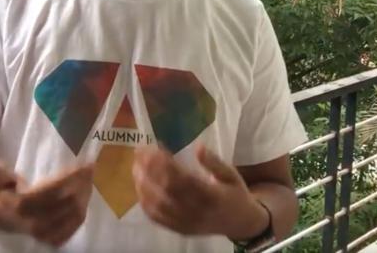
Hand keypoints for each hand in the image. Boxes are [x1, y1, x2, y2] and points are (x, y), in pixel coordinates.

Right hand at [0, 160, 93, 246]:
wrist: (7, 217)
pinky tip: (86, 195)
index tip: (86, 163)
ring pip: (75, 213)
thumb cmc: (10, 193)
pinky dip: (84, 208)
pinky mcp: (54, 240)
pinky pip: (76, 225)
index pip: (54, 189)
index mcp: (23, 205)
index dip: (72, 176)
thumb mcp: (1, 180)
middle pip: (68, 201)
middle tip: (90, 169)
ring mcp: (46, 234)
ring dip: (86, 194)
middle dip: (82, 183)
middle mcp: (35, 222)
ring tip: (90, 179)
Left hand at [132, 145, 268, 239]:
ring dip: (143, 184)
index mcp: (212, 196)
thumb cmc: (235, 194)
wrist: (241, 223)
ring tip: (136, 166)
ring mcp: (186, 223)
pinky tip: (140, 187)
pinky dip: (145, 203)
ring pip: (158, 205)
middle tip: (139, 152)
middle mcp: (197, 211)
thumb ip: (214, 162)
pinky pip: (158, 218)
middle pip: (166, 190)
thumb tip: (198, 146)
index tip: (153, 147)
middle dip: (149, 170)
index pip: (182, 179)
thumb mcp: (231, 175)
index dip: (165, 163)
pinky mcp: (179, 230)